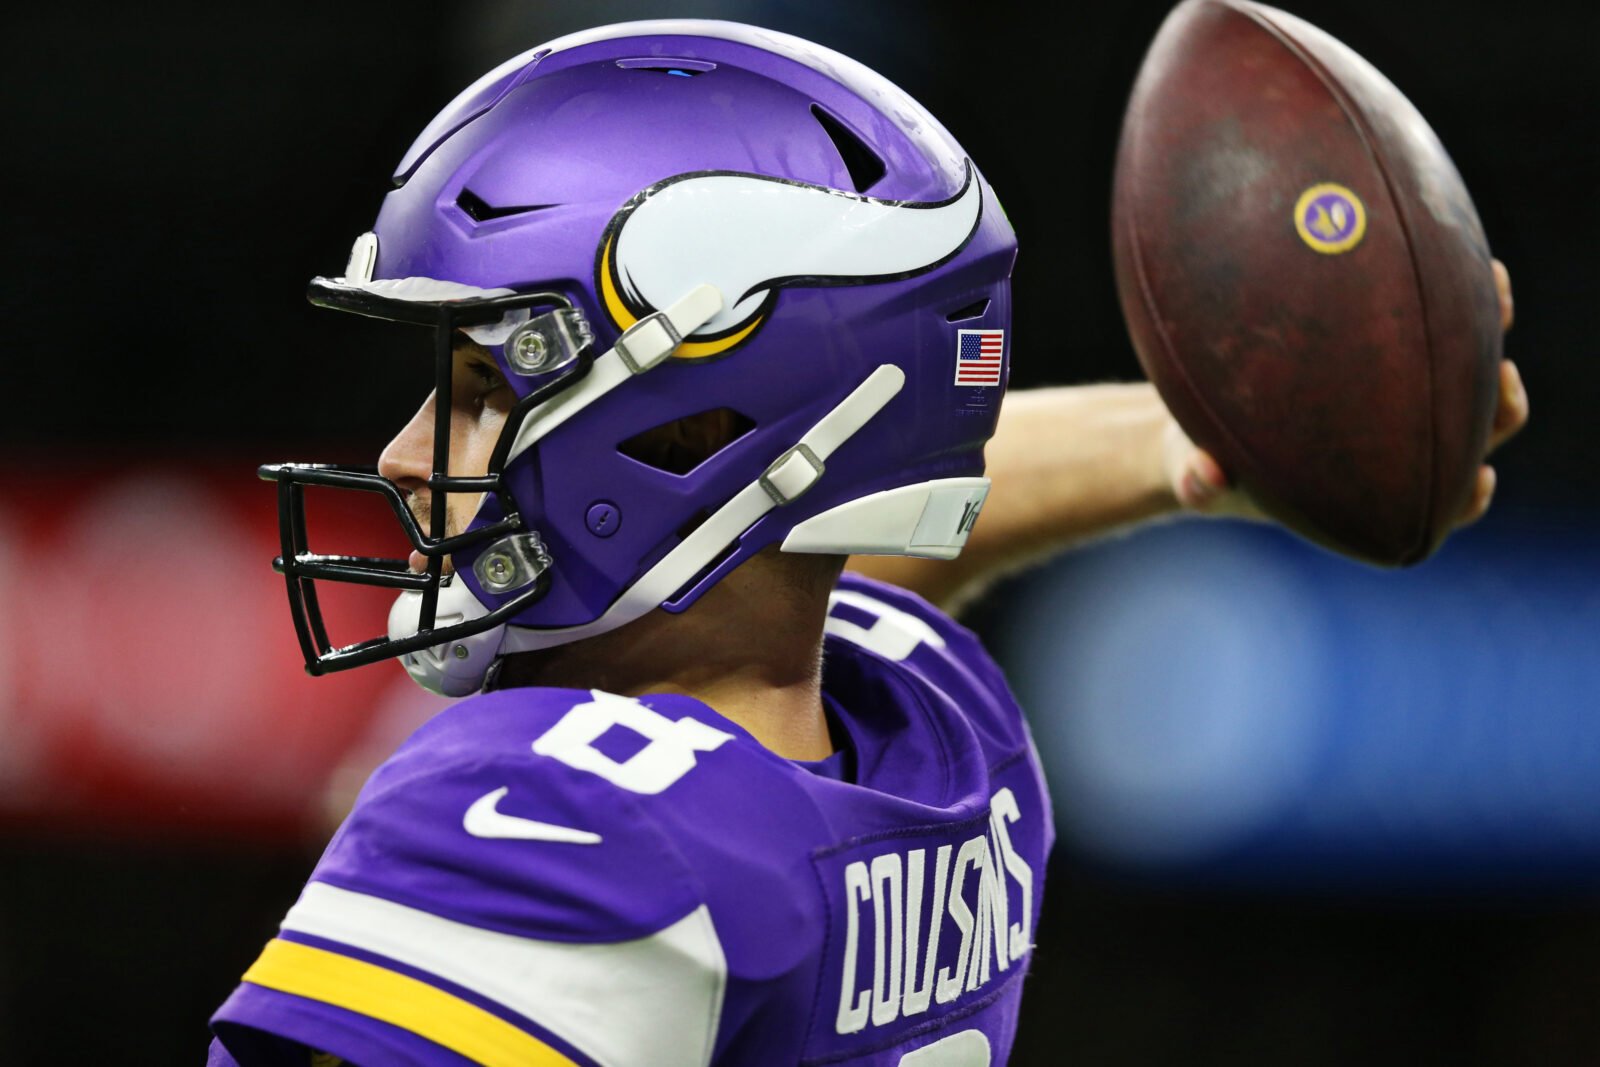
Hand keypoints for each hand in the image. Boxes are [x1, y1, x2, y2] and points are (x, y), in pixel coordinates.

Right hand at [1168, 258, 1528, 525]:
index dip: (1469, 496)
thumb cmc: (1204, 451)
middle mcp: (1395, 437)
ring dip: (1488, 331)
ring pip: (1466, 366)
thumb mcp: (1190, 471)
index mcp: (1368, 484)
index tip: (1481, 479)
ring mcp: (1396, 385)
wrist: (1196, 409)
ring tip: (1494, 286)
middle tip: (1504, 376)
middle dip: (1501, 408)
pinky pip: (1424, 310)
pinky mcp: (1379, 336)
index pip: (1439, 502)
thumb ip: (1196, 482)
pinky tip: (1440, 245)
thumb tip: (1203, 474)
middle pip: (1475, 432)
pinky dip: (1442, 284)